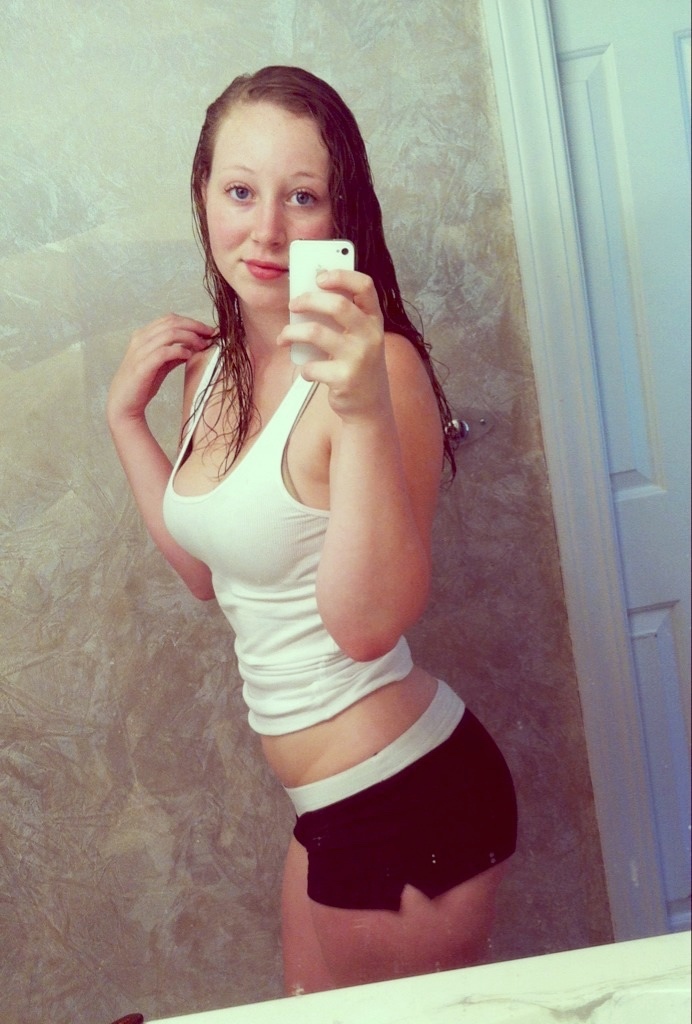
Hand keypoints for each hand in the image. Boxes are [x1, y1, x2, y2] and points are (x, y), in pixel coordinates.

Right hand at [107, 314, 214, 425]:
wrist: (124, 403)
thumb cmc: (142, 383)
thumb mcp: (161, 364)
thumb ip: (175, 353)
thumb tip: (195, 346)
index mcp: (144, 335)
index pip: (170, 319)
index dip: (191, 322)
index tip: (208, 330)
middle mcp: (140, 339)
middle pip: (172, 322)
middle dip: (195, 326)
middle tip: (210, 334)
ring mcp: (140, 351)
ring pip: (170, 334)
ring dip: (191, 337)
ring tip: (203, 345)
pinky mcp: (143, 366)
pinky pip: (164, 352)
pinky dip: (180, 351)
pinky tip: (189, 356)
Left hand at [278, 270, 389, 419]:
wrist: (371, 406)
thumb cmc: (359, 366)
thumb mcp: (360, 339)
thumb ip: (344, 319)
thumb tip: (308, 296)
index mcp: (374, 321)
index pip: (364, 286)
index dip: (341, 275)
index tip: (320, 276)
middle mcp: (370, 336)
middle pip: (337, 304)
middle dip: (308, 300)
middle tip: (293, 305)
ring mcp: (359, 357)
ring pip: (316, 332)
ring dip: (292, 333)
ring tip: (284, 337)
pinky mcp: (345, 378)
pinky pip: (312, 365)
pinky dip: (304, 368)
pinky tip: (308, 371)